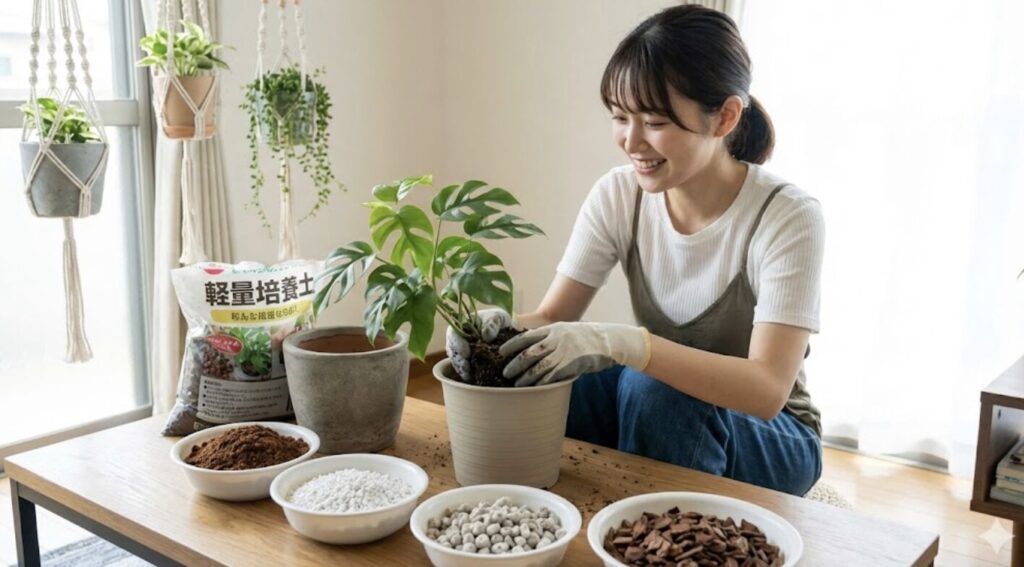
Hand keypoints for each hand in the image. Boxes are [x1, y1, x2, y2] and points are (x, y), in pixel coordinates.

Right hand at [445, 308, 515, 380]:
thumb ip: (492, 323)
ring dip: (462, 370)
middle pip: (452, 351)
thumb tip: (486, 336)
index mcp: (461, 325)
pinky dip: (468, 375)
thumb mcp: (498, 317)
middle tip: (466, 368)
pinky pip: (464, 371)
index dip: (457, 344)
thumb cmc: (499, 321)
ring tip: (469, 376)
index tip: (466, 353)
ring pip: (457, 362)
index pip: (453, 334)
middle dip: (458, 361)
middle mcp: (458, 341)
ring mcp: (462, 354)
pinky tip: (475, 379)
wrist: (506, 332)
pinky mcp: (468, 364)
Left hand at [499, 321, 650, 386]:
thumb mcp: (565, 331)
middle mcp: (556, 339)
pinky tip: (534, 388)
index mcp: (553, 329)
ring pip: (538, 366)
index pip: (526, 336)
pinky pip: (552, 376)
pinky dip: (541, 383)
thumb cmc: (585, 338)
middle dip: (515, 364)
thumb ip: (550, 337)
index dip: (511, 345)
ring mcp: (563, 352)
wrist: (608, 341)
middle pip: (529, 352)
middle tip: (505, 372)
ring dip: (526, 377)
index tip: (500, 352)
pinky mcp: (571, 365)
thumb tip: (531, 347)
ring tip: (517, 383)